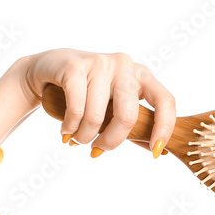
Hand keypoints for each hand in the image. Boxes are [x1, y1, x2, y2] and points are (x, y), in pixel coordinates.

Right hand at [18, 48, 175, 155]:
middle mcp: (124, 65)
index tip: (156, 152)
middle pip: (127, 116)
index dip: (164, 128)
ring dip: (84, 137)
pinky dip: (70, 127)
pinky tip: (66, 130)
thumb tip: (159, 151)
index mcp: (141, 75)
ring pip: (97, 117)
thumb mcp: (115, 107)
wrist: (49, 69)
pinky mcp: (75, 66)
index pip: (165, 100)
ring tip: (76, 139)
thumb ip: (135, 127)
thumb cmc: (89, 93)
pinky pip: (76, 110)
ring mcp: (100, 63)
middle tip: (97, 150)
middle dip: (111, 141)